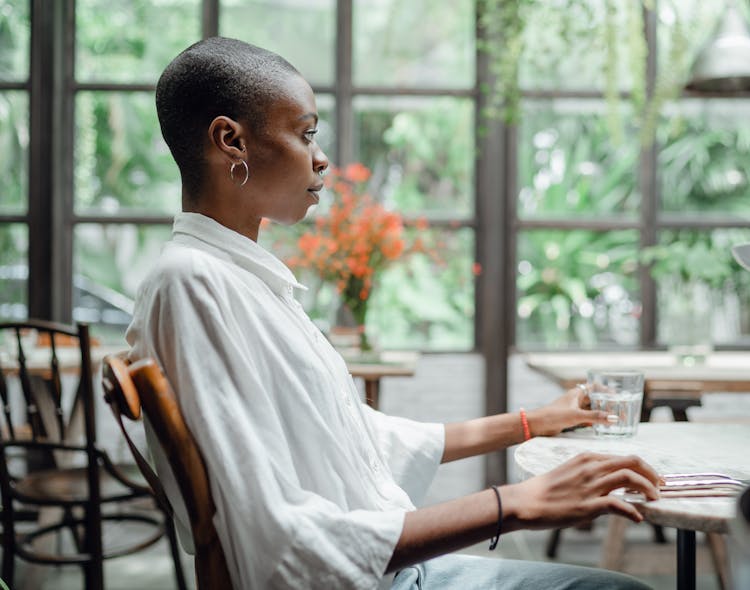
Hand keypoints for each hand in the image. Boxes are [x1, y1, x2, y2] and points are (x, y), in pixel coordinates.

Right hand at [502, 452, 660, 529]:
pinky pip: (618, 505)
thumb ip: (590, 474)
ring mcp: (590, 486)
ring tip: (655, 499)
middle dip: (651, 473)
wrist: (526, 500)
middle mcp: (591, 468)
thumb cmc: (545, 489)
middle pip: (632, 462)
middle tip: (661, 485)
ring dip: (648, 489)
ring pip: (629, 479)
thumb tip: (610, 485)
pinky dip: (632, 511)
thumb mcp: (570, 472)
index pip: (623, 457)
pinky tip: (637, 518)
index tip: (652, 477)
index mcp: (587, 458)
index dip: (642, 467)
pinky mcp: (587, 505)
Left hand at [527, 385, 611, 436]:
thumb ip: (595, 417)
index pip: (594, 386)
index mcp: (576, 393)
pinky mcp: (570, 418)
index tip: (617, 394)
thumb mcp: (576, 415)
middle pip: (594, 398)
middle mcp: (575, 399)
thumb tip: (614, 418)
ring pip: (590, 408)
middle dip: (606, 402)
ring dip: (601, 411)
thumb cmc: (553, 415)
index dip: (605, 389)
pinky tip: (601, 424)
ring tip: (614, 416)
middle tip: (619, 407)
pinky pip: (586, 417)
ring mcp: (573, 408)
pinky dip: (594, 419)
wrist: (537, 424)